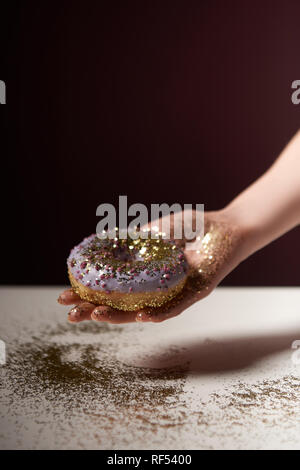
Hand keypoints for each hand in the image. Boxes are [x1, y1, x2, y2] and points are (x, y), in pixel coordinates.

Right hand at [58, 209, 245, 323]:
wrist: (226, 225)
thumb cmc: (192, 226)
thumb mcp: (156, 231)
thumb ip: (134, 239)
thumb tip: (102, 242)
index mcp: (145, 276)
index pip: (112, 290)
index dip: (88, 294)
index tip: (65, 294)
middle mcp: (156, 289)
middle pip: (121, 306)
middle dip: (94, 310)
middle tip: (70, 313)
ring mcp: (174, 293)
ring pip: (142, 312)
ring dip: (118, 317)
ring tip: (95, 315)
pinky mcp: (194, 294)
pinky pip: (173, 308)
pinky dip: (156, 313)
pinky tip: (139, 315)